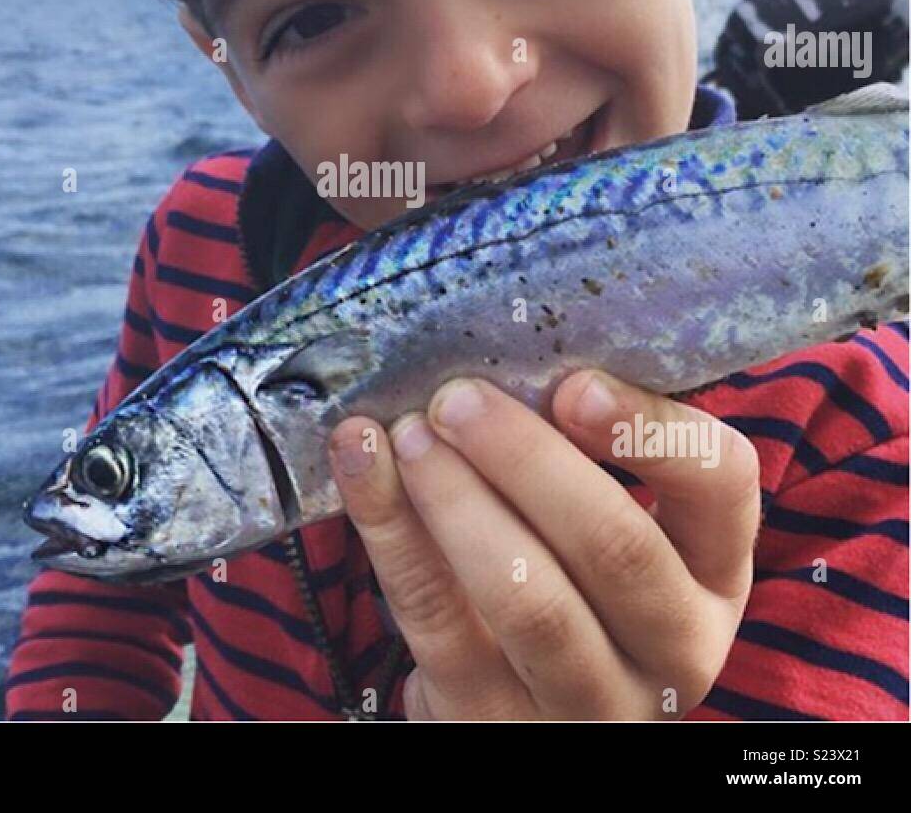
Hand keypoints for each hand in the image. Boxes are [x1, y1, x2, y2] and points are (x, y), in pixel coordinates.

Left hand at [328, 371, 759, 719]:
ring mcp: (588, 699)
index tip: (573, 384)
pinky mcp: (491, 720)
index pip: (721, 484)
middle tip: (457, 398)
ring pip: (529, 598)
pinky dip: (390, 531)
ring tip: (407, 432)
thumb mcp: (602, 518)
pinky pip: (436, 618)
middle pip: (616, 546)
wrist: (516, 701)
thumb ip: (581, 450)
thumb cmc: (565, 575)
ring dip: (457, 498)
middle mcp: (675, 645)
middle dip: (527, 459)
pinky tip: (362, 464)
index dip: (651, 431)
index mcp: (713, 570)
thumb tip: (502, 362)